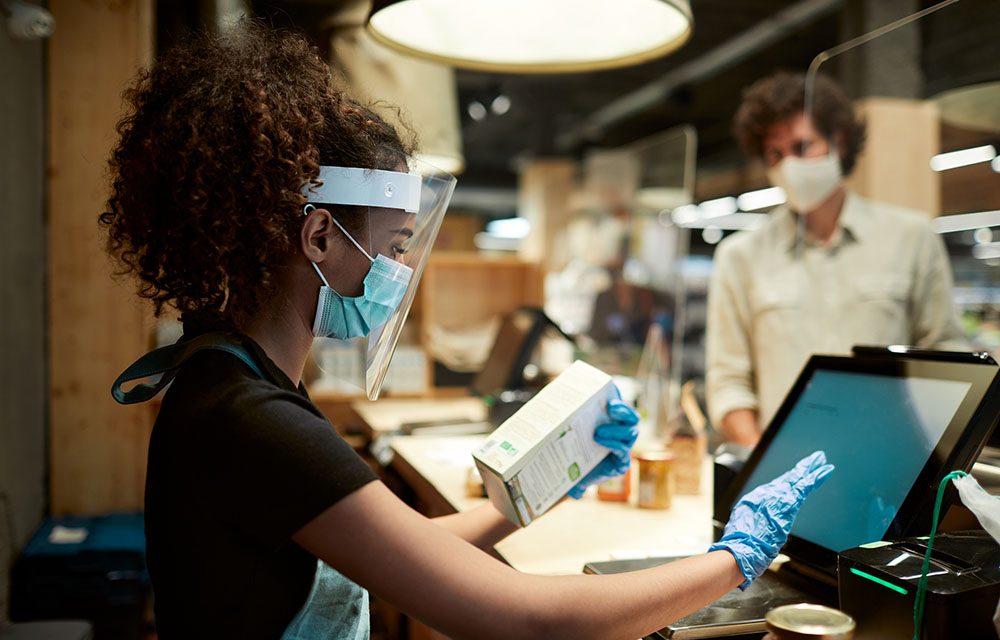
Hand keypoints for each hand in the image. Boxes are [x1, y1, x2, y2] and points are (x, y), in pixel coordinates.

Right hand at [567, 398, 638, 498]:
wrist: (581, 458)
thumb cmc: (581, 469)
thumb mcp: (577, 479)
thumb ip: (576, 487)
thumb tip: (576, 493)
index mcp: (618, 464)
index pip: (624, 455)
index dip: (614, 446)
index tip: (597, 439)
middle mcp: (625, 449)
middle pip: (631, 436)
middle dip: (616, 432)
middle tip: (597, 430)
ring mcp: (624, 434)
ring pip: (632, 423)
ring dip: (622, 415)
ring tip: (609, 408)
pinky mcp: (621, 421)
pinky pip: (628, 414)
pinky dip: (623, 407)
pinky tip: (611, 401)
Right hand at [708, 450, 833, 588]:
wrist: (741, 548)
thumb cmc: (741, 543)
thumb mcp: (745, 525)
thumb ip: (756, 519)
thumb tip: (762, 521)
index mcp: (757, 498)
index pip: (778, 485)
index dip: (790, 478)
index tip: (798, 473)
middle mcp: (767, 493)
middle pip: (789, 478)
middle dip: (803, 468)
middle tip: (815, 459)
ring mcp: (778, 497)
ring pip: (798, 479)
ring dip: (811, 469)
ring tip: (822, 460)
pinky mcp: (788, 504)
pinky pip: (805, 487)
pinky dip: (816, 478)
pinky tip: (825, 471)